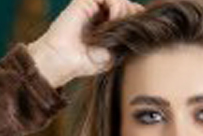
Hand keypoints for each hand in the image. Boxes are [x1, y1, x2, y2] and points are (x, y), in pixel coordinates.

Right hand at [27, 0, 144, 85]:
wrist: (61, 60)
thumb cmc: (82, 63)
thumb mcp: (110, 56)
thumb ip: (122, 42)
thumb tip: (137, 29)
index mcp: (107, 25)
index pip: (130, 12)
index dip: (138, 17)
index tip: (140, 30)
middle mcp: (101, 13)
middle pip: (129, 4)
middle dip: (132, 16)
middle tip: (126, 30)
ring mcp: (94, 6)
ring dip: (124, 12)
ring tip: (116, 27)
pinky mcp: (85, 1)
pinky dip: (116, 6)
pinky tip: (112, 20)